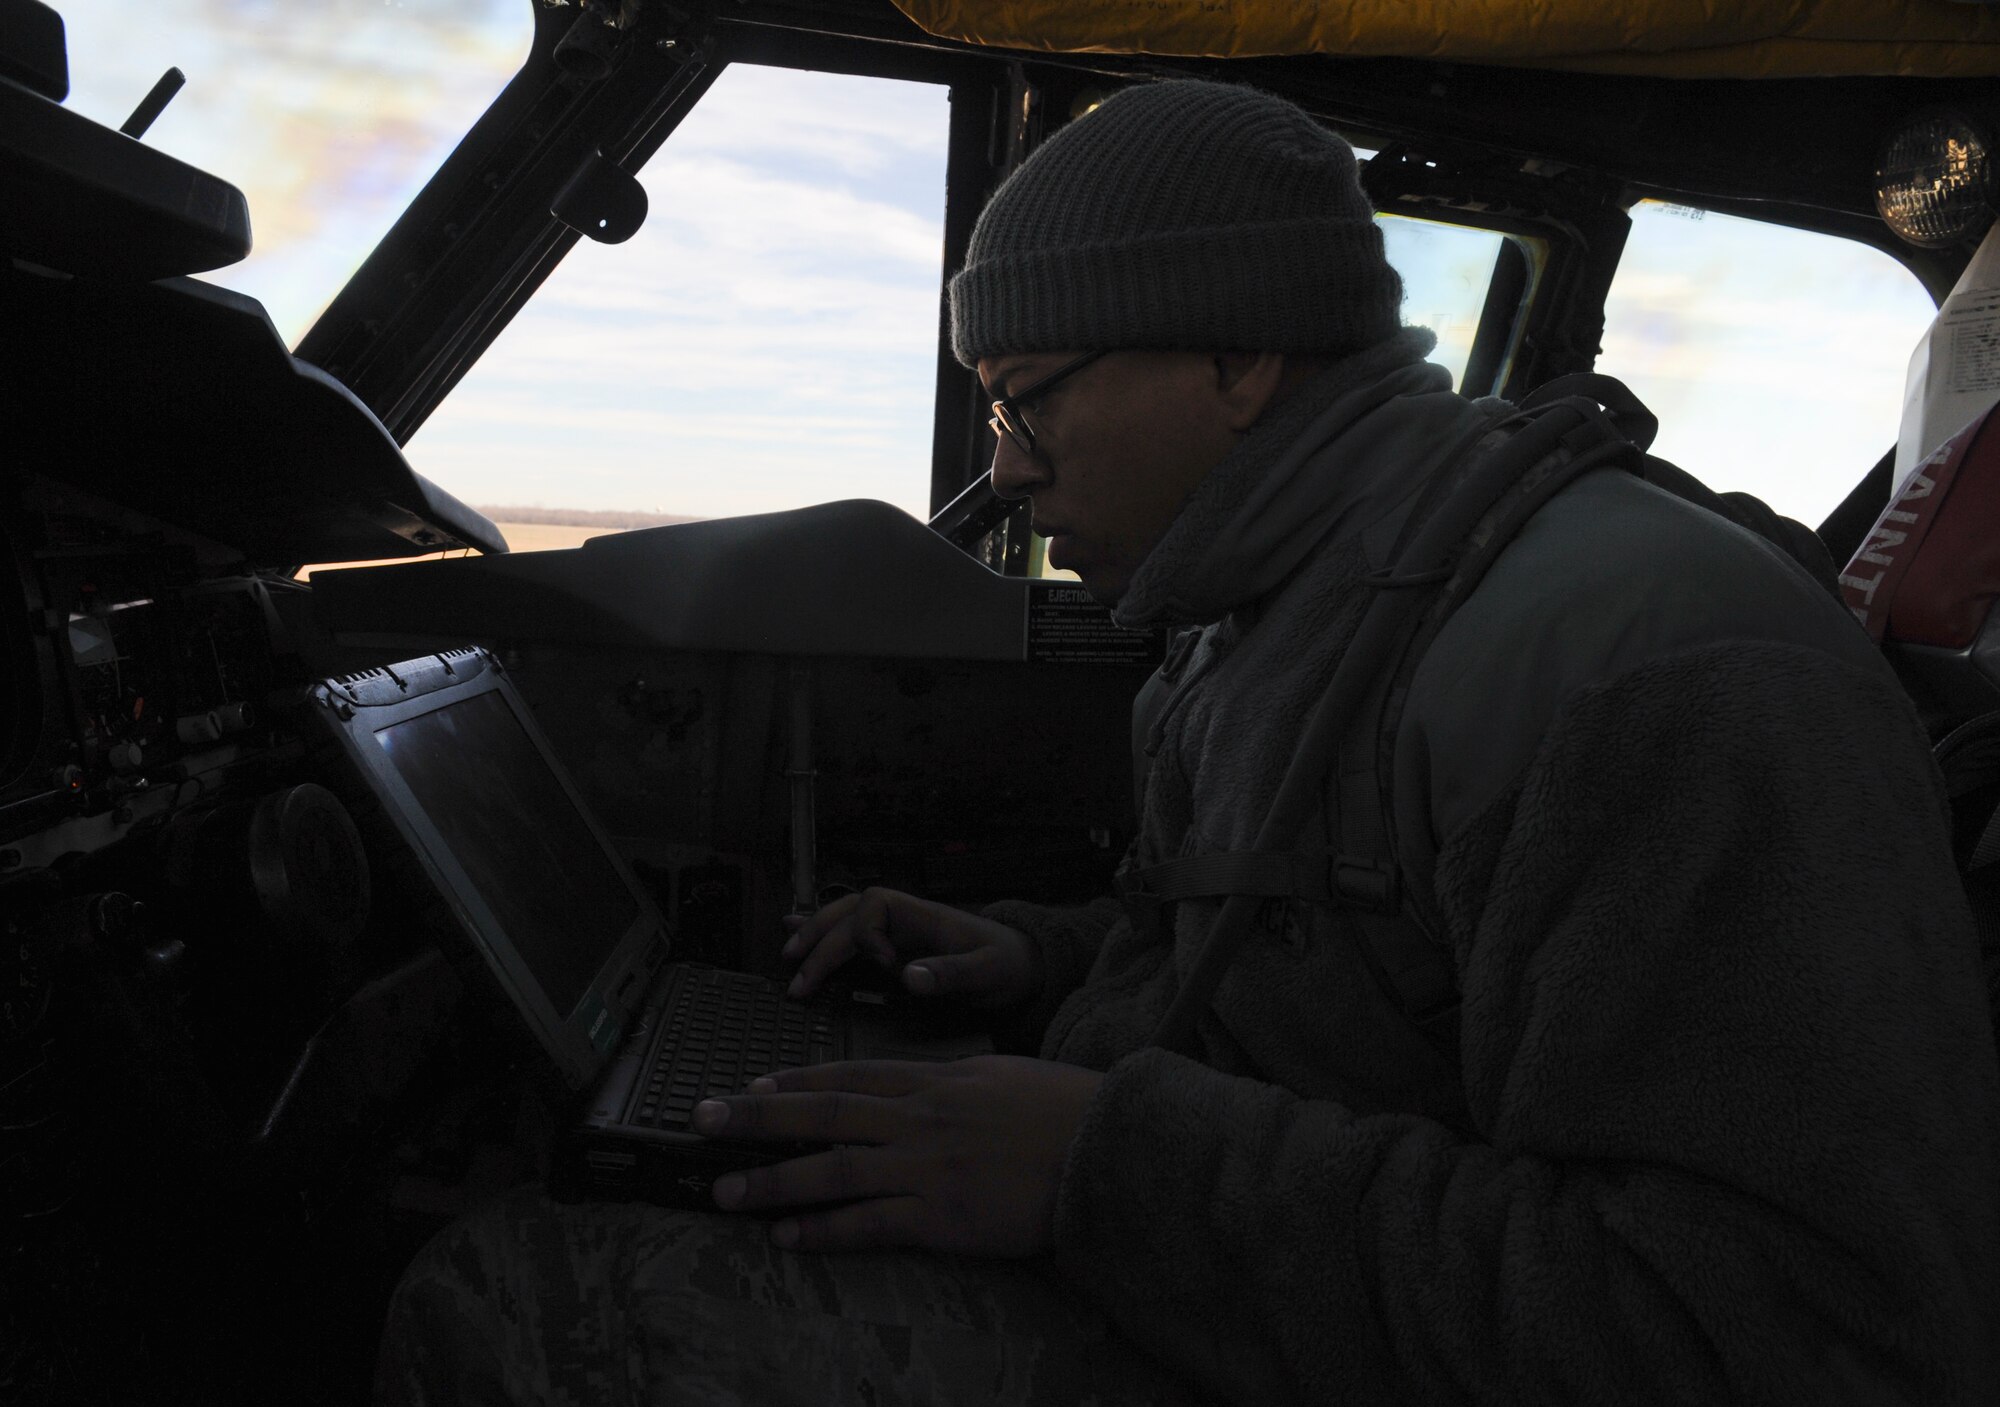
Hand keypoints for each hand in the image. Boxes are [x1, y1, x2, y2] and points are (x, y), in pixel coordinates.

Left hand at [694, 1055, 1102, 1256]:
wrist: (1106, 1149)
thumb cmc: (1063, 1111)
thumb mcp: (1000, 1075)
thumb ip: (951, 1080)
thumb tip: (919, 1084)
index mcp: (936, 1080)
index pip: (850, 1075)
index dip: (794, 1082)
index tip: (751, 1086)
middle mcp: (921, 1118)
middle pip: (823, 1112)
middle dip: (755, 1118)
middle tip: (702, 1119)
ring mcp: (926, 1168)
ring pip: (832, 1170)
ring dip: (772, 1181)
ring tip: (725, 1191)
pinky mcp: (940, 1217)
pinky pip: (868, 1224)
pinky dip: (823, 1230)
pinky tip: (788, 1236)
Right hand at [782, 888, 1041, 1007]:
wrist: (1023, 967)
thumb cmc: (1007, 965)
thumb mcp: (988, 972)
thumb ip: (951, 973)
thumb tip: (907, 976)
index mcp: (924, 916)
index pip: (875, 906)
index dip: (869, 935)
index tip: (885, 967)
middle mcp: (904, 919)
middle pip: (848, 913)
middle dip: (821, 940)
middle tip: (800, 976)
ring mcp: (896, 932)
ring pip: (842, 920)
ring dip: (813, 935)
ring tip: (788, 956)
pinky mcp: (893, 950)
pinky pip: (850, 936)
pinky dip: (822, 934)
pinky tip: (794, 934)